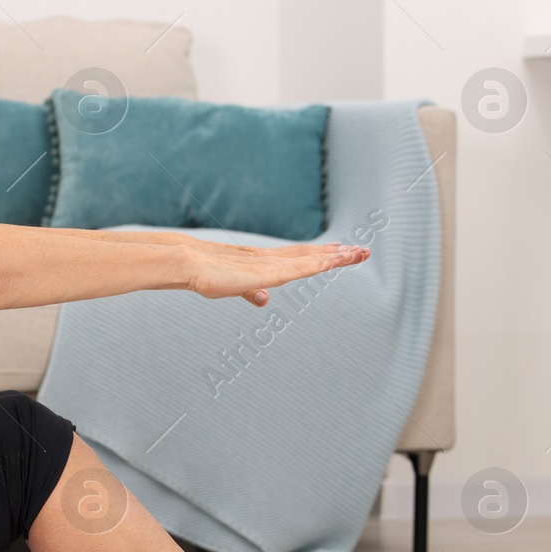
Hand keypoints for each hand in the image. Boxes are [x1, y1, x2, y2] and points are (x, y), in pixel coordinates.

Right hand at [186, 242, 369, 305]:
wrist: (186, 264)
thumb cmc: (203, 275)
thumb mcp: (232, 286)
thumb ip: (251, 292)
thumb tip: (265, 299)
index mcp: (264, 262)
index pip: (300, 258)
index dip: (322, 256)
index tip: (343, 254)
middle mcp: (271, 259)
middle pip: (311, 255)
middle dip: (337, 254)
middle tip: (363, 251)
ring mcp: (270, 263)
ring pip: (311, 259)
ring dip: (336, 257)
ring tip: (359, 253)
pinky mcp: (266, 271)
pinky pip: (300, 267)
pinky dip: (321, 264)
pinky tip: (336, 262)